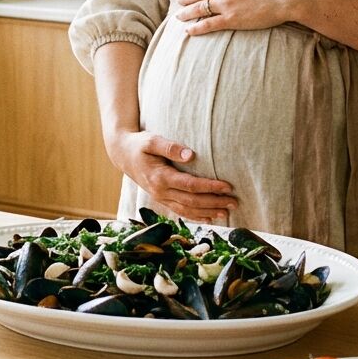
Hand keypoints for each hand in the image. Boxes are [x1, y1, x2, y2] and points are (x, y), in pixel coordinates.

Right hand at [105, 129, 237, 221]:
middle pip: (192, 201)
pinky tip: (209, 218)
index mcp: (160, 177)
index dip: (210, 187)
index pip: (190, 185)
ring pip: (187, 210)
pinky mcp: (162, 199)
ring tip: (227, 212)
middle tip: (234, 202)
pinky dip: (196, 216)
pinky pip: (181, 212)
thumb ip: (171, 147)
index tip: (227, 186)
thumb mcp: (152, 140)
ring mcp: (161, 198)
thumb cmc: (140, 145)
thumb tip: (191, 155)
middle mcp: (160, 191)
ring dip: (208, 212)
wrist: (123, 155)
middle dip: (214, 203)